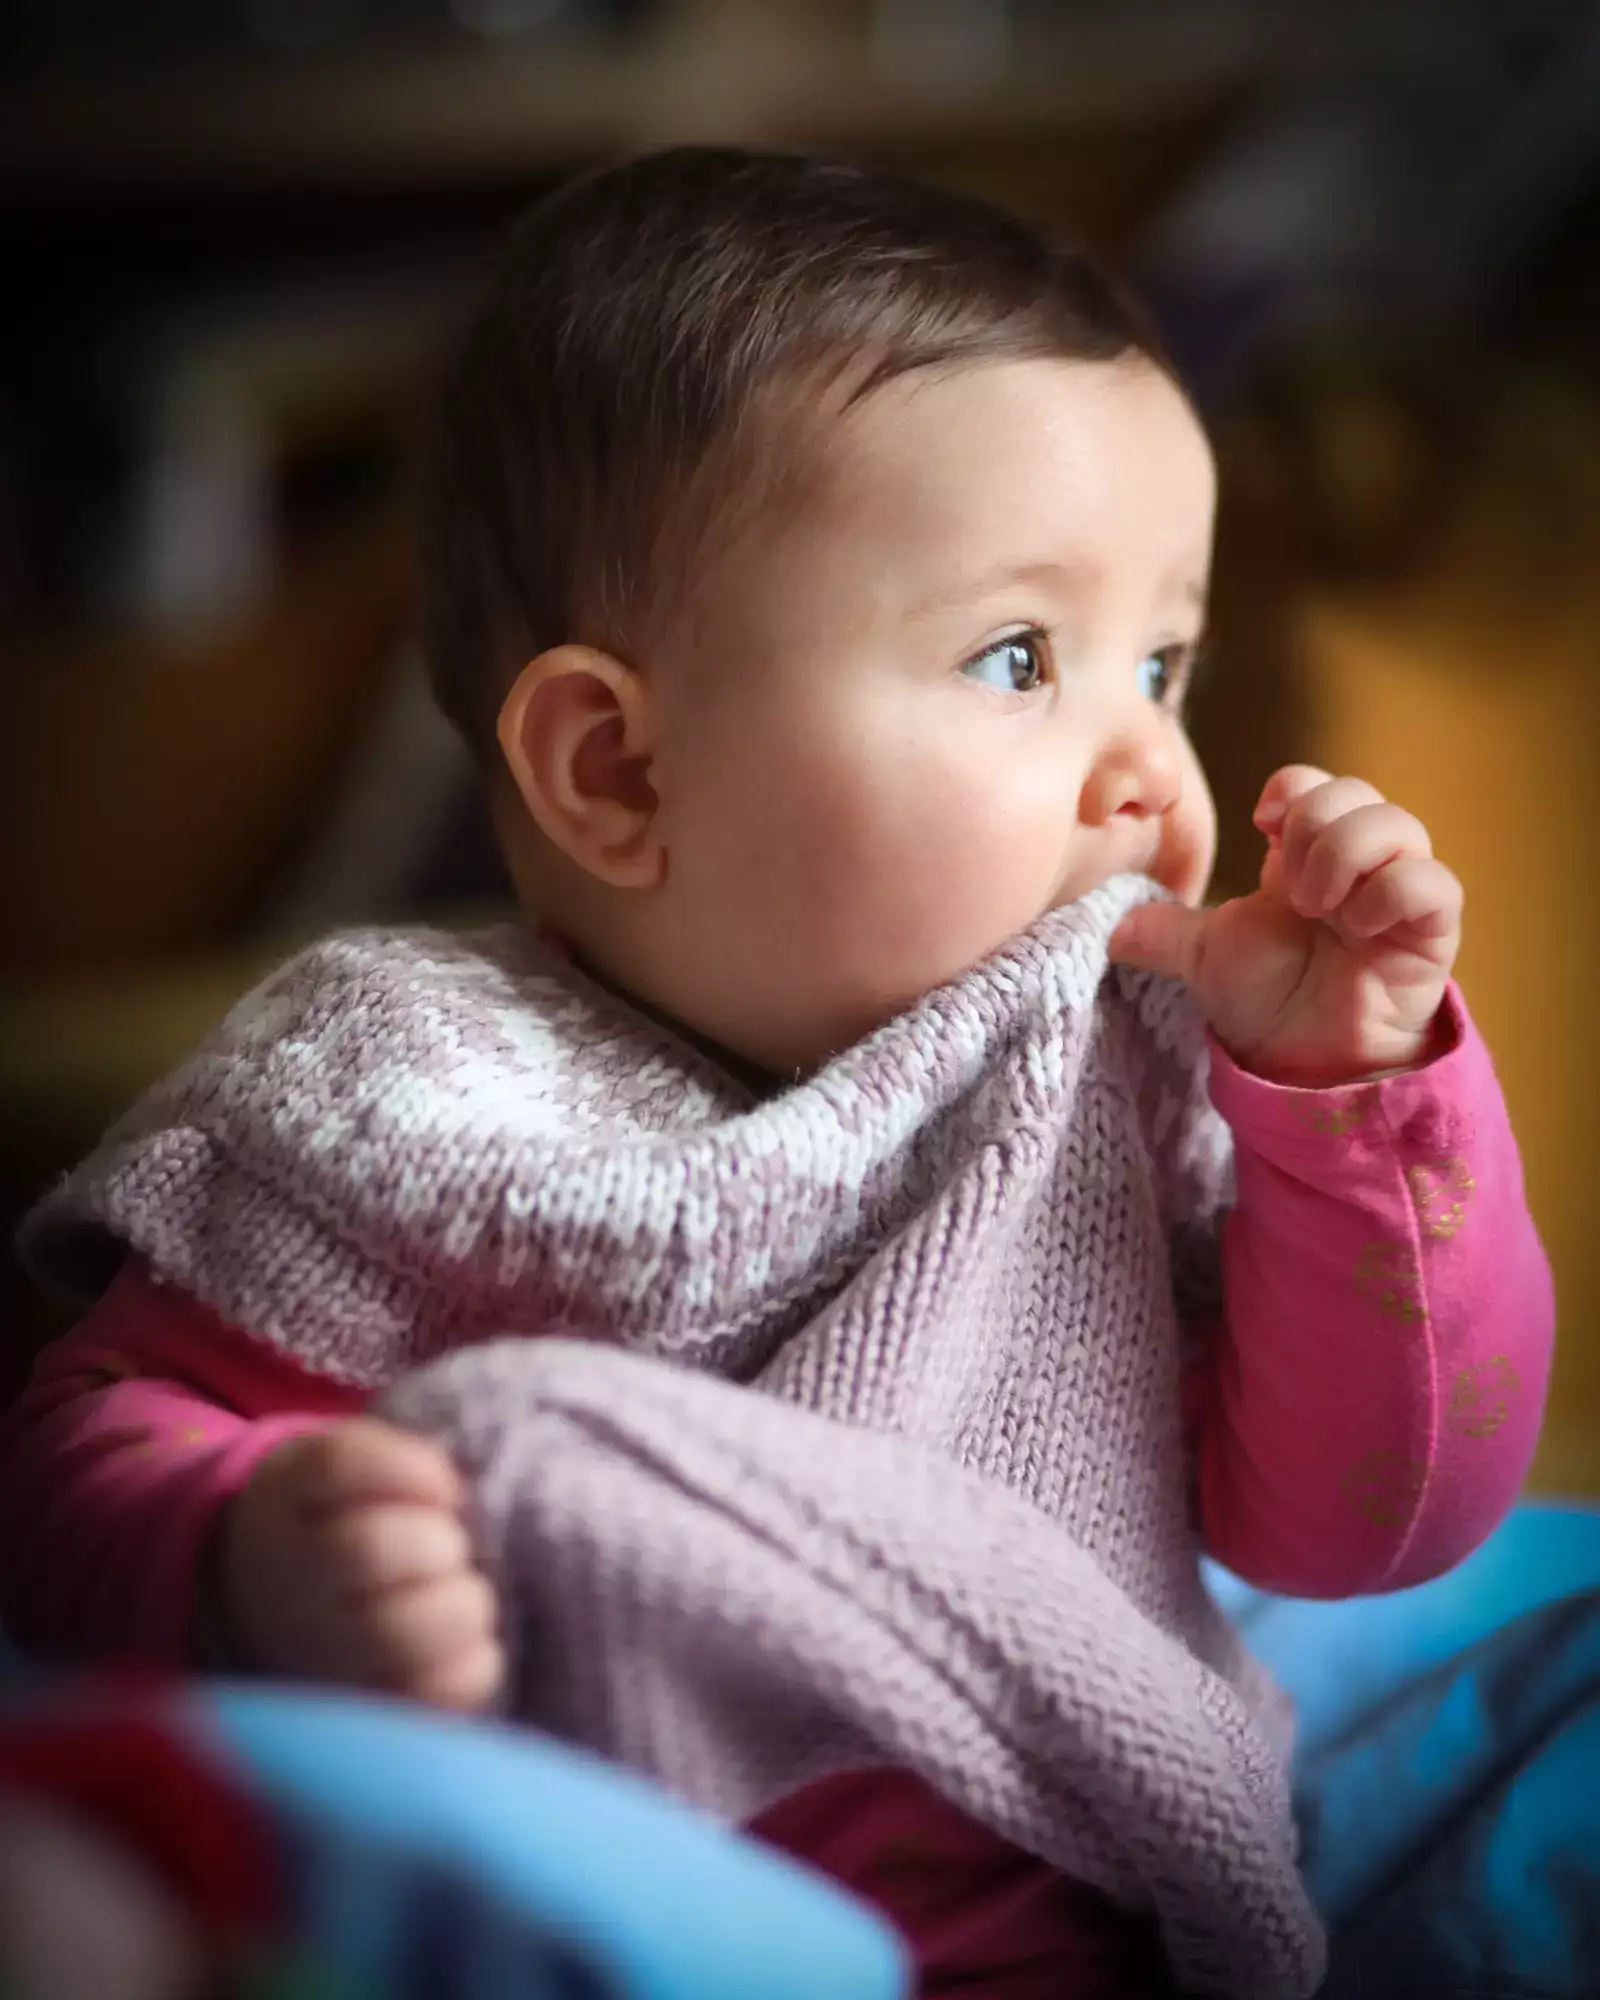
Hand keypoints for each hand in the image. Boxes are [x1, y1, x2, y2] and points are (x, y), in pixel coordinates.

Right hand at [216, 1418, 502, 1711]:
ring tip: (463, 1597)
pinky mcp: (366, 1708)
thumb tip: (453, 1497)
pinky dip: (470, 1666)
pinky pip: (430, 1695)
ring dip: (461, 1606)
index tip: (445, 1485)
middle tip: (454, 1548)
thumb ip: (403, 1464)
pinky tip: (467, 1645)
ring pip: (401, 1632)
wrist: (278, 1608)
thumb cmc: (345, 1519)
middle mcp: (298, 1577)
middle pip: (370, 1548)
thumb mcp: (354, 1468)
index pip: (338, 1465)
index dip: (408, 1469)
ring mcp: (324, 1652)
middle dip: (439, 1542)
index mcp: (294, 1496)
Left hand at [1110, 765, 1461, 1084]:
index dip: (1290, 791)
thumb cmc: (1265, 1002)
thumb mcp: (1203, 958)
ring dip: (1348, 854)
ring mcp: (1398, 892)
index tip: (1262, 826)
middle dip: (1314, 823)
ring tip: (1319, 907)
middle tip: (1290, 885)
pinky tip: (1360, 926)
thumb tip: (1107, 926)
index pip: (1314, 782)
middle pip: (1357, 791)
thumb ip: (1162, 932)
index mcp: (1304, 855)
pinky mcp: (1432, 930)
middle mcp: (1357, 864)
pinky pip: (1432, 883)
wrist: (1302, 1066)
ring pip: (1400, 825)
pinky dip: (1391, 893)